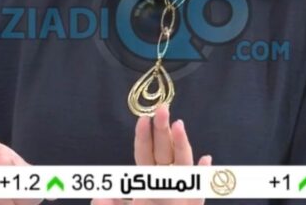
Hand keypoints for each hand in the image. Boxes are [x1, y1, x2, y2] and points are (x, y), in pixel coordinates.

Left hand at [91, 104, 211, 204]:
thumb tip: (99, 197)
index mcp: (145, 183)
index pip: (144, 154)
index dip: (143, 137)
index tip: (142, 120)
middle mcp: (164, 186)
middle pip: (164, 154)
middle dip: (163, 132)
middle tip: (163, 110)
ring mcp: (180, 197)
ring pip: (182, 168)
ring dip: (182, 147)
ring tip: (179, 127)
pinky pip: (198, 193)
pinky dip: (203, 177)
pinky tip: (206, 160)